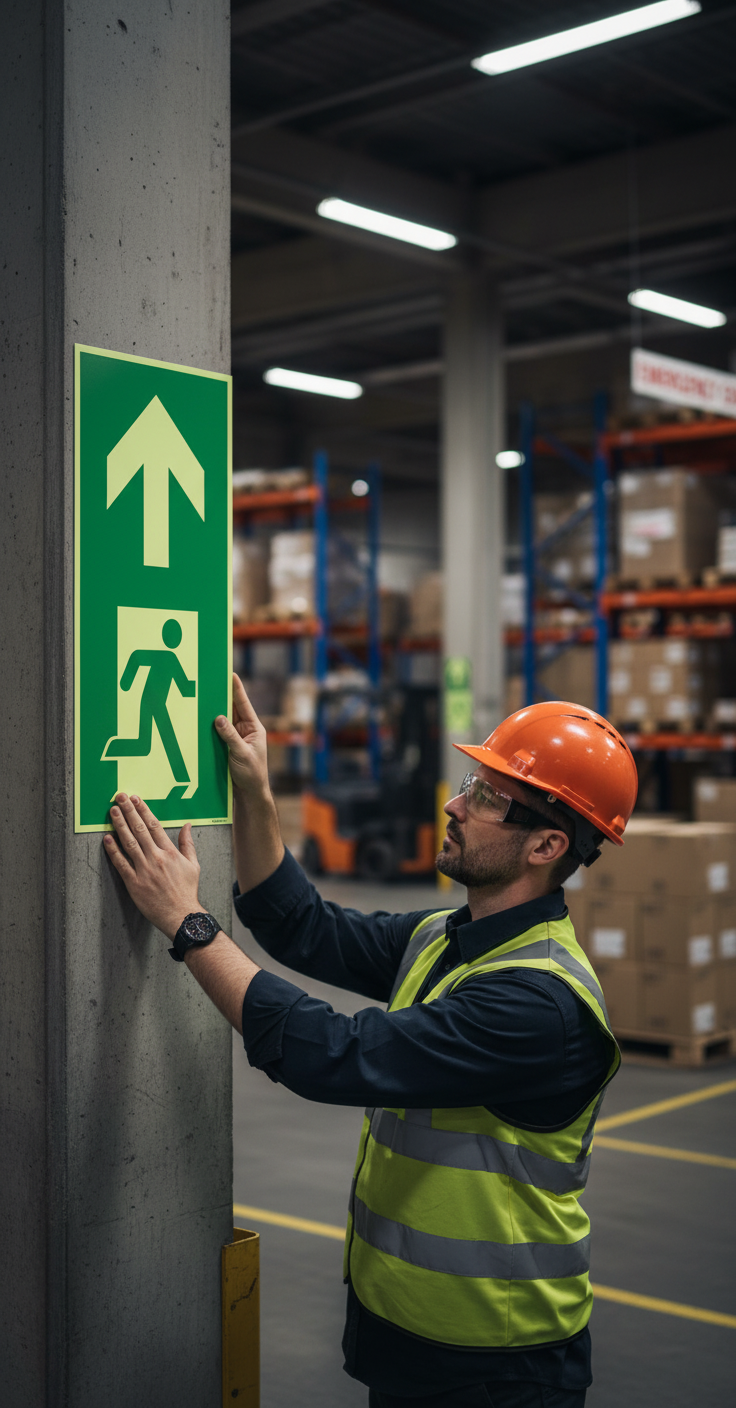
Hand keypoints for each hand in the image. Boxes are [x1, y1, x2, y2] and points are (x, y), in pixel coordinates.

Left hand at [104, 794, 203, 939]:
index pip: (154, 825)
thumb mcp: (193, 865)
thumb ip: (187, 843)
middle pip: (140, 829)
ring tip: (113, 811)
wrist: (181, 915)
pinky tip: (107, 839)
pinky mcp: (134, 883)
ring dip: (119, 825)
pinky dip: (113, 850)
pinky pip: (121, 863)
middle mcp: (156, 858)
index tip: (136, 799)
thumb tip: (187, 825)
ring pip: (129, 842)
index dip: (143, 810)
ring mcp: (144, 870)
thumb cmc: (187, 891)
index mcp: (170, 852)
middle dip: (129, 811)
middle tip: (120, 798)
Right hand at [214, 673, 268, 796]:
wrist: (249, 794)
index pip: (243, 704)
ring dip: (213, 710)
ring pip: (222, 720)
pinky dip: (209, 726)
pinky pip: (216, 732)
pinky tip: (199, 718)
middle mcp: (244, 729)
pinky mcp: (226, 746)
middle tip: (211, 680)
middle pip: (231, 708)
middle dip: (222, 695)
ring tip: (203, 695)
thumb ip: (230, 736)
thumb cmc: (252, 774)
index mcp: (254, 728)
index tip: (231, 673)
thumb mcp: (241, 754)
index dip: (236, 689)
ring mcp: (235, 737)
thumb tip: (218, 718)